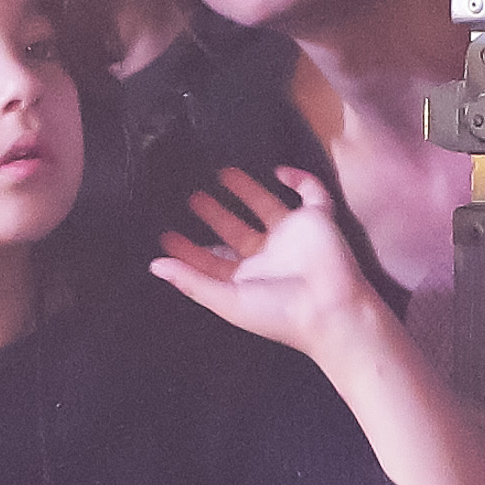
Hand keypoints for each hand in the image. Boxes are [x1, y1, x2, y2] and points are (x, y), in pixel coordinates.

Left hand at [152, 166, 390, 363]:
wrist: (330, 310)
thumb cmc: (278, 312)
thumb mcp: (226, 299)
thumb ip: (191, 280)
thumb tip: (154, 266)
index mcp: (246, 278)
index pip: (213, 259)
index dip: (190, 249)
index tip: (166, 235)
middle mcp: (267, 256)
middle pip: (236, 230)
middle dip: (214, 215)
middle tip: (192, 198)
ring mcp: (292, 236)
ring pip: (266, 206)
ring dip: (247, 190)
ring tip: (223, 174)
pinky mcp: (318, 220)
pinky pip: (312, 193)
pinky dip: (299, 180)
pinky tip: (280, 171)